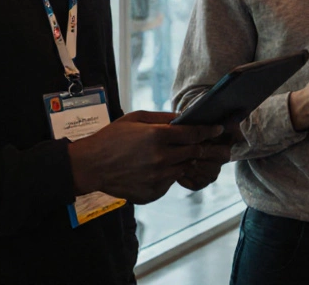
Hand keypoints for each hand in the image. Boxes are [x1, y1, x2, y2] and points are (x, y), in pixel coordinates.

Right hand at [68, 111, 221, 203]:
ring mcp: (157, 178)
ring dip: (185, 161)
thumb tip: (185, 117)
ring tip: (176, 154)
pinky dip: (169, 174)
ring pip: (184, 168)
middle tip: (215, 144)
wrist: (90, 166)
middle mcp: (160, 158)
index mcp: (157, 136)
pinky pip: (170, 182)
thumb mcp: (136, 118)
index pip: (193, 134)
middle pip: (194, 152)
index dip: (209, 131)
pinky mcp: (153, 192)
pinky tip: (156, 168)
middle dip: (206, 147)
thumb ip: (163, 118)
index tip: (218, 129)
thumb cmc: (112, 138)